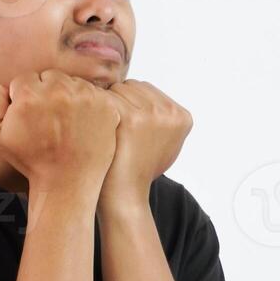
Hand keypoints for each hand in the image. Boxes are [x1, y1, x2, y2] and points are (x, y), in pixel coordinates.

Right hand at [0, 69, 120, 195]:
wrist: (66, 183)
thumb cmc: (30, 160)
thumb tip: (2, 83)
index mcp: (29, 94)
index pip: (24, 79)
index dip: (24, 98)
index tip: (31, 118)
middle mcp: (59, 90)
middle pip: (49, 77)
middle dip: (47, 93)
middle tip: (49, 120)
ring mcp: (86, 96)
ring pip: (72, 82)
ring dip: (68, 97)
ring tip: (65, 123)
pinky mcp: (107, 104)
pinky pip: (94, 92)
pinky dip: (88, 104)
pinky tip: (81, 124)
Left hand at [98, 80, 191, 208]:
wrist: (125, 194)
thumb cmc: (138, 168)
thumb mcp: (163, 142)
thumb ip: (161, 116)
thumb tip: (147, 94)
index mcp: (183, 117)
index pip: (148, 89)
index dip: (131, 105)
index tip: (127, 129)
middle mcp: (171, 113)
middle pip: (134, 86)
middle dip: (121, 101)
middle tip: (115, 130)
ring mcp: (153, 114)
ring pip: (119, 89)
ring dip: (108, 104)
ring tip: (108, 130)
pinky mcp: (132, 118)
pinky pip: (106, 98)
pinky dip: (98, 110)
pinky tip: (96, 128)